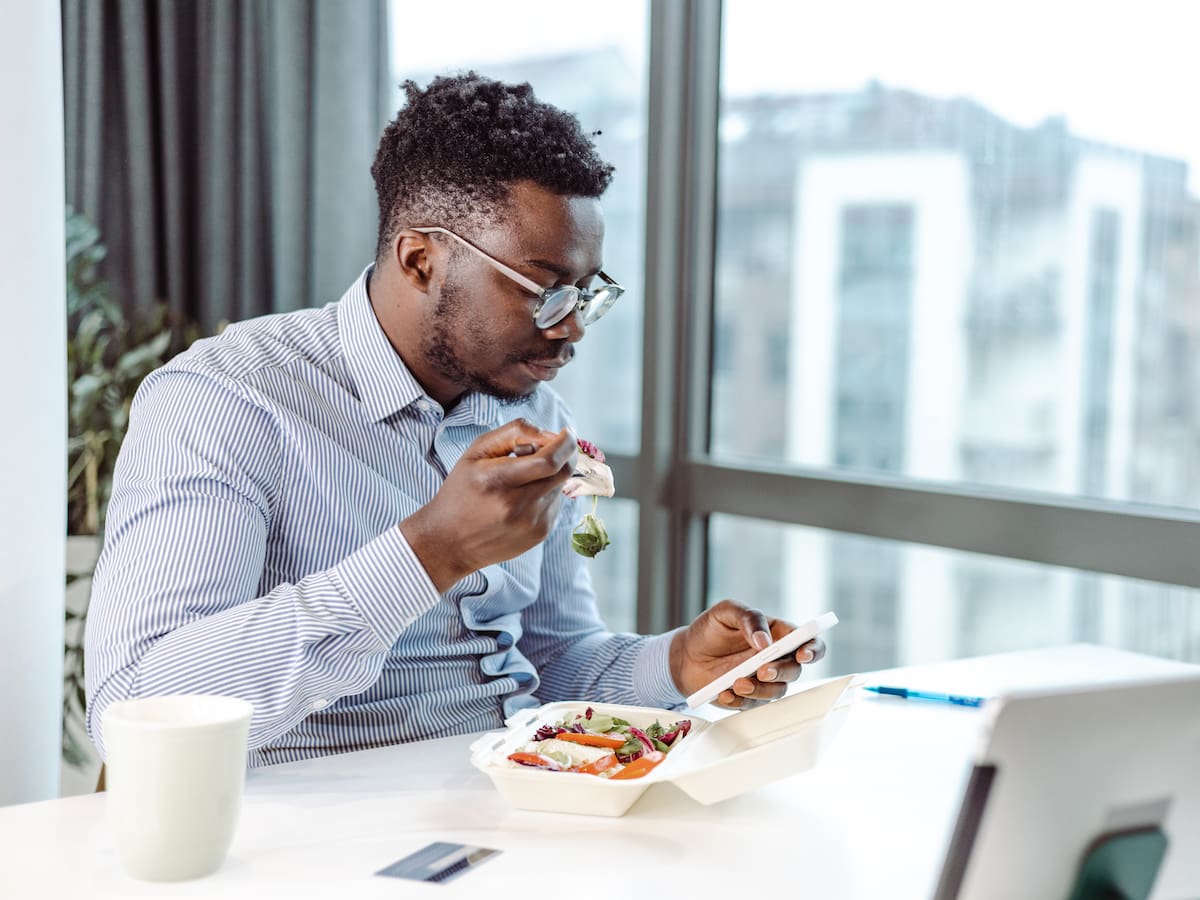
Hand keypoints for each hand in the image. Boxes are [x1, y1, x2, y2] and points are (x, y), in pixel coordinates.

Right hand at [400, 419, 576, 591]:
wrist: (450, 542)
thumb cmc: (461, 492)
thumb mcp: (475, 453)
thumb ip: (513, 433)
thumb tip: (550, 434)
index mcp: (497, 480)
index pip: (549, 459)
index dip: (565, 442)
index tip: (566, 432)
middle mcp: (517, 505)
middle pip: (563, 471)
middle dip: (567, 453)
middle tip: (557, 445)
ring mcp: (531, 523)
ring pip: (561, 486)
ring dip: (554, 473)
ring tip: (527, 475)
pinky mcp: (539, 534)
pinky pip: (556, 504)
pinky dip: (548, 492)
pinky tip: (525, 496)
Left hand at [669, 599, 826, 708]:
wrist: (685, 654)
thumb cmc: (710, 629)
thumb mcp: (726, 611)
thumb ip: (749, 618)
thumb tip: (765, 640)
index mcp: (778, 634)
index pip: (808, 642)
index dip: (813, 649)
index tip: (802, 654)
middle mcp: (776, 659)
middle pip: (795, 670)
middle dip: (781, 672)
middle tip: (762, 670)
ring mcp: (763, 680)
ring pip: (777, 691)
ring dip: (760, 689)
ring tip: (737, 682)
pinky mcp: (748, 698)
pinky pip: (752, 705)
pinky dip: (739, 700)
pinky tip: (724, 692)